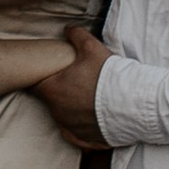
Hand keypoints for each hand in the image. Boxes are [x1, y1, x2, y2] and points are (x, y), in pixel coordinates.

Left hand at [36, 26, 111, 152]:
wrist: (133, 104)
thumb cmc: (109, 75)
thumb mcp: (92, 47)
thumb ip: (76, 35)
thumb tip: (67, 29)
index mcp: (53, 90)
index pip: (34, 84)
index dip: (40, 76)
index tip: (49, 72)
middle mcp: (57, 112)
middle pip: (51, 100)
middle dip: (58, 91)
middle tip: (73, 81)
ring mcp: (71, 128)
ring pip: (64, 117)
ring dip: (70, 108)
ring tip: (86, 98)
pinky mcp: (86, 139)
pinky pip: (77, 134)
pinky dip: (81, 127)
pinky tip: (89, 119)